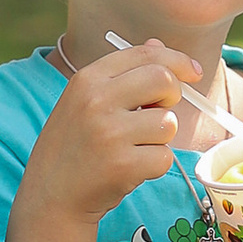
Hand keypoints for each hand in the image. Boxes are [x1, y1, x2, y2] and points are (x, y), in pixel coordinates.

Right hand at [16, 40, 202, 231]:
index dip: (176, 60)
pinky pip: (164, 157)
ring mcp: (110, 134)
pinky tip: (129, 170)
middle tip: (159, 112)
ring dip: (159, 139)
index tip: (193, 72)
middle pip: (163, 80)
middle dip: (172, 96)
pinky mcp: (123, 165)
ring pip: (167, 123)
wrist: (49, 196)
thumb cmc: (73, 146)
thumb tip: (159, 45)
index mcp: (87, 79)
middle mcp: (97, 101)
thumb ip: (122, 74)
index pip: (144, 55)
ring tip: (132, 148)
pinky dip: (154, 166)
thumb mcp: (85, 101)